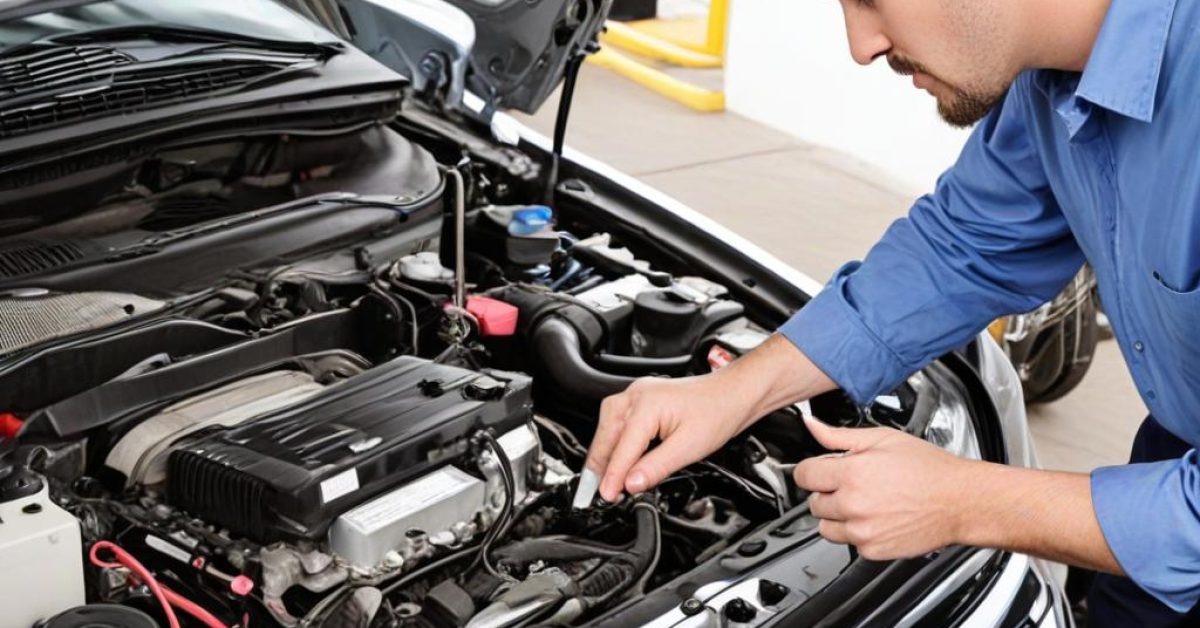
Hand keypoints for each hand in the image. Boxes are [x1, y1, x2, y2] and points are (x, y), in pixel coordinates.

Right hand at [587, 374, 757, 502]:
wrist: (732, 393)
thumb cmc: (717, 412)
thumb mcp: (688, 448)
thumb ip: (655, 467)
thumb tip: (631, 484)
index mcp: (646, 405)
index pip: (621, 450)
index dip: (612, 478)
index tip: (606, 497)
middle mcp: (636, 395)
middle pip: (606, 437)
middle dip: (599, 468)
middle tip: (596, 495)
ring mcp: (635, 394)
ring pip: (606, 429)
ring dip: (602, 455)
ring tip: (602, 481)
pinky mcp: (639, 399)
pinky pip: (615, 422)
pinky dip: (612, 443)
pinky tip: (614, 458)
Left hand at [794, 417, 977, 559]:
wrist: (959, 501)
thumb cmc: (928, 469)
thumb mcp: (882, 439)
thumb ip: (839, 435)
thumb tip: (811, 425)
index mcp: (851, 473)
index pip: (803, 476)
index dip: (813, 470)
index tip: (823, 470)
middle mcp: (852, 505)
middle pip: (813, 502)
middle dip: (827, 492)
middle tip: (853, 484)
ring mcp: (862, 531)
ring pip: (826, 526)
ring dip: (837, 515)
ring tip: (864, 502)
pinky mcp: (872, 550)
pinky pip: (849, 542)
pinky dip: (857, 532)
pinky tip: (876, 517)